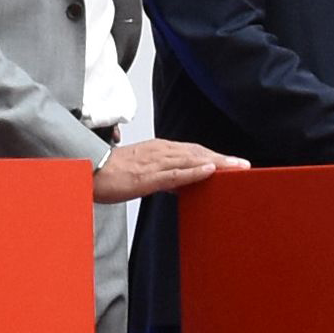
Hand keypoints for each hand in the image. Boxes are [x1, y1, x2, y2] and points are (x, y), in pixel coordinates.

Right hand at [96, 136, 246, 200]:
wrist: (89, 173)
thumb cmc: (111, 174)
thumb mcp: (142, 173)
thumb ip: (164, 175)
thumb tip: (182, 183)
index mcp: (158, 149)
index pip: (193, 151)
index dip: (214, 156)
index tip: (232, 163)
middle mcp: (160, 151)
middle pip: (198, 152)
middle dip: (222, 159)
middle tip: (244, 165)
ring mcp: (155, 162)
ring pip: (192, 160)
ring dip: (217, 163)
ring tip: (238, 168)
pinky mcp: (148, 176)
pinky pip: (175, 173)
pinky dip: (194, 171)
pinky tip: (210, 171)